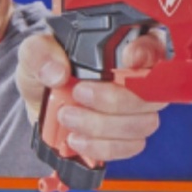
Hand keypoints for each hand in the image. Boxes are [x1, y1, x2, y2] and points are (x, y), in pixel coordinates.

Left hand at [16, 32, 169, 163]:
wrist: (39, 101)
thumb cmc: (46, 69)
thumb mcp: (35, 52)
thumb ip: (41, 53)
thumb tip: (57, 72)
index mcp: (123, 46)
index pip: (155, 45)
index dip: (148, 53)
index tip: (127, 59)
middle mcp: (137, 77)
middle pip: (153, 93)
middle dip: (115, 100)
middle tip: (78, 94)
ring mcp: (135, 109)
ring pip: (143, 123)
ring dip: (103, 126)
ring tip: (68, 117)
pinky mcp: (126, 136)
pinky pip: (131, 146)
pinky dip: (103, 147)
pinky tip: (78, 139)